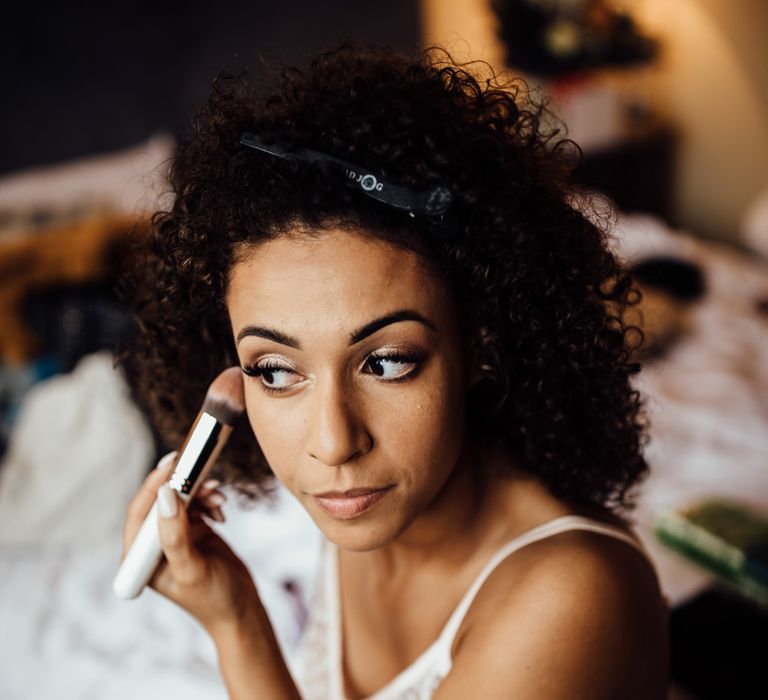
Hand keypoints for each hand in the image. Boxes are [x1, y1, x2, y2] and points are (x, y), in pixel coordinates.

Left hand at [121, 452, 263, 637]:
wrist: (240, 609)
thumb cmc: (213, 598)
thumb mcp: (191, 568)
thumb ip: (175, 534)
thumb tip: (165, 494)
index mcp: (139, 558)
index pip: (139, 512)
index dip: (154, 485)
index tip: (172, 464)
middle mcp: (152, 546)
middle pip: (160, 500)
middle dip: (184, 487)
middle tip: (202, 472)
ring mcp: (173, 537)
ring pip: (181, 499)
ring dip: (201, 494)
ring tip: (220, 501)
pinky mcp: (193, 532)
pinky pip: (197, 505)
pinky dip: (210, 501)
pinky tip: (222, 510)